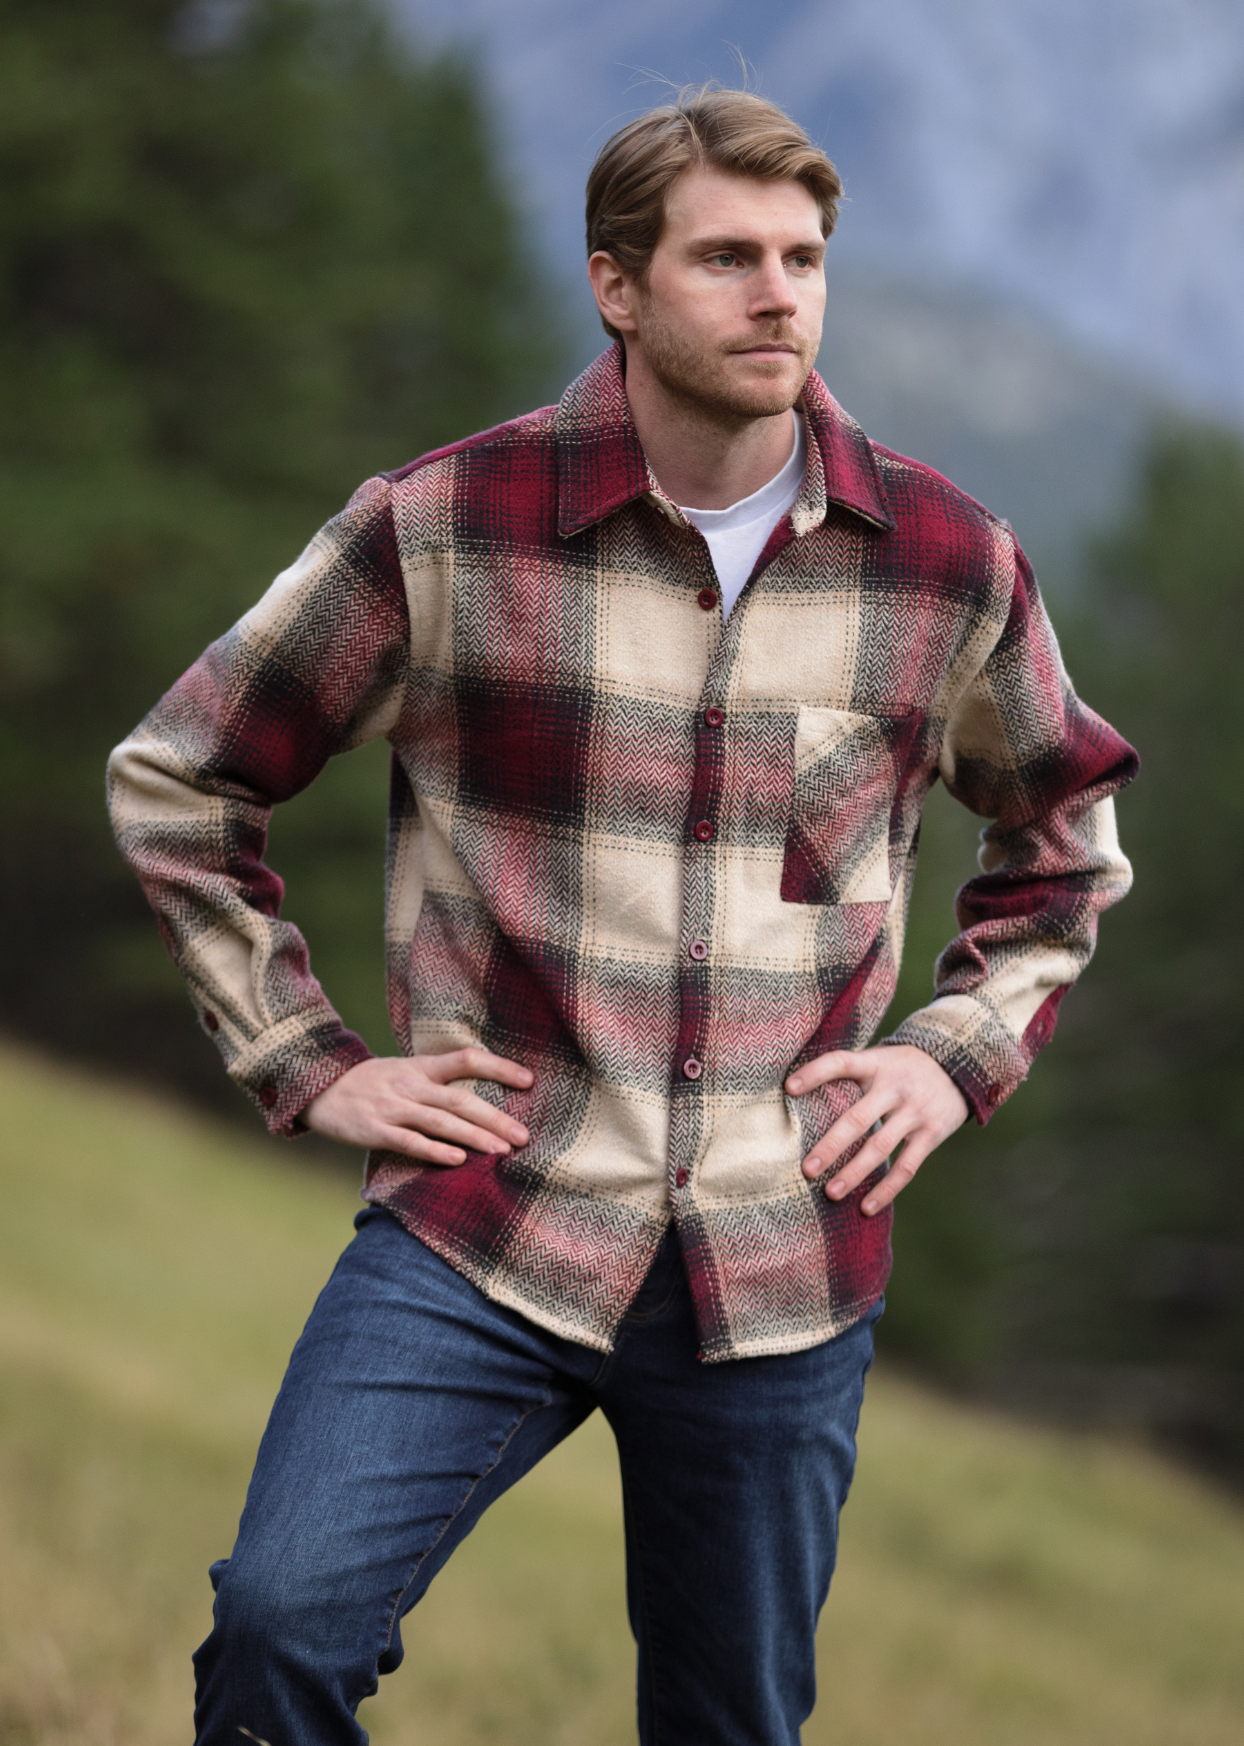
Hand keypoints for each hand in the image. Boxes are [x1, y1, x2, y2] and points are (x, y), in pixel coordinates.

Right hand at [302, 1048, 533, 1164]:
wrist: (318, 1088)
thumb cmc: (370, 1084)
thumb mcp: (404, 1071)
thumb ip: (437, 1081)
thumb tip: (479, 1098)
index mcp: (421, 1067)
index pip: (466, 1059)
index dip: (499, 1068)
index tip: (529, 1081)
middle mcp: (411, 1085)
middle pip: (461, 1098)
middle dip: (495, 1118)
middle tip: (524, 1136)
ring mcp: (393, 1108)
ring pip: (441, 1121)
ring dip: (474, 1137)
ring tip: (502, 1150)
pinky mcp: (375, 1131)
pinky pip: (410, 1142)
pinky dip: (435, 1151)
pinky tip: (457, 1161)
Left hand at [786, 1044, 967, 1215]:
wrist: (958, 1065)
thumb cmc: (902, 1067)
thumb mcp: (878, 1059)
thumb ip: (848, 1073)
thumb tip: (794, 1090)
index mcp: (876, 1064)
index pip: (841, 1062)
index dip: (815, 1073)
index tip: (788, 1087)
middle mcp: (895, 1087)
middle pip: (859, 1118)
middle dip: (831, 1145)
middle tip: (807, 1169)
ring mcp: (915, 1112)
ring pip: (881, 1147)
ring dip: (855, 1172)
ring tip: (831, 1193)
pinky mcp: (931, 1133)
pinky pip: (907, 1166)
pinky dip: (886, 1189)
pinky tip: (866, 1207)